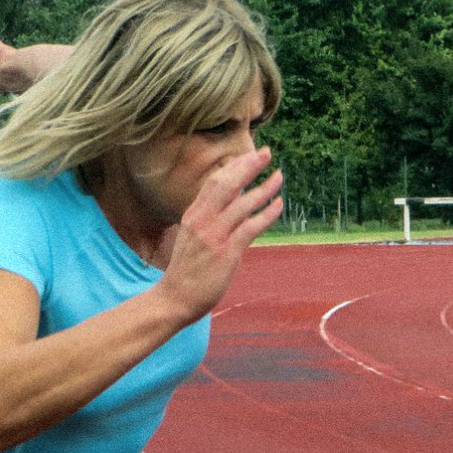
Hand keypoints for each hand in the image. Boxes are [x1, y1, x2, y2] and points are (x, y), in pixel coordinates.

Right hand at [160, 147, 282, 321]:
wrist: (174, 298)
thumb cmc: (184, 272)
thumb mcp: (190, 239)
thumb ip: (206, 222)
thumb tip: (226, 211)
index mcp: (192, 216)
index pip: (214, 182)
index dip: (233, 167)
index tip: (249, 156)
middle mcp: (202, 221)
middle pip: (227, 184)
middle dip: (248, 166)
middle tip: (266, 153)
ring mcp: (214, 236)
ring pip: (243, 203)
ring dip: (264, 188)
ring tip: (279, 177)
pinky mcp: (226, 252)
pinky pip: (250, 227)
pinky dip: (266, 214)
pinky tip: (278, 205)